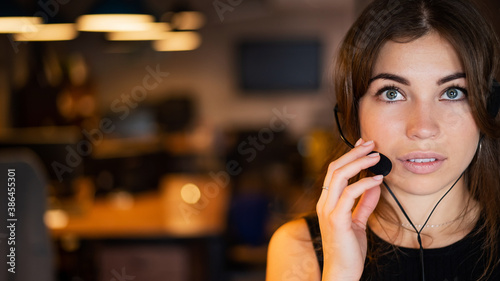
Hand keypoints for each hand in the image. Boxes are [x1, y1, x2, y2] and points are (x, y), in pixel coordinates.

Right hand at [316, 139, 382, 280]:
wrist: (342, 272)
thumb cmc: (348, 250)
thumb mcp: (358, 222)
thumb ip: (364, 204)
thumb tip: (374, 185)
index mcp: (327, 203)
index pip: (335, 172)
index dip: (349, 155)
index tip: (363, 145)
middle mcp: (324, 203)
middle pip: (336, 168)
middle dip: (354, 153)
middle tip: (372, 144)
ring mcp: (328, 211)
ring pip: (339, 176)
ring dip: (359, 163)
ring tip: (376, 157)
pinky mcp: (336, 220)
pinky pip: (349, 194)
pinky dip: (364, 184)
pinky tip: (377, 180)